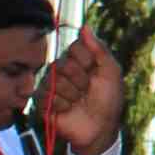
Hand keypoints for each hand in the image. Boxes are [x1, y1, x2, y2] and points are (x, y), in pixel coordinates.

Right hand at [45, 24, 125, 154]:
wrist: (100, 128)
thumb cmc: (108, 100)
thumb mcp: (111, 72)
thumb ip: (99, 48)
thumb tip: (85, 26)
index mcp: (79, 60)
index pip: (74, 47)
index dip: (86, 60)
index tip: (95, 71)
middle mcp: (63, 70)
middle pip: (63, 63)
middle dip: (80, 80)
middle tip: (87, 91)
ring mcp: (51, 85)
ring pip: (54, 80)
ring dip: (72, 94)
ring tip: (79, 102)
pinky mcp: (43, 102)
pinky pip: (46, 96)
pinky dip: (62, 105)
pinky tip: (68, 110)